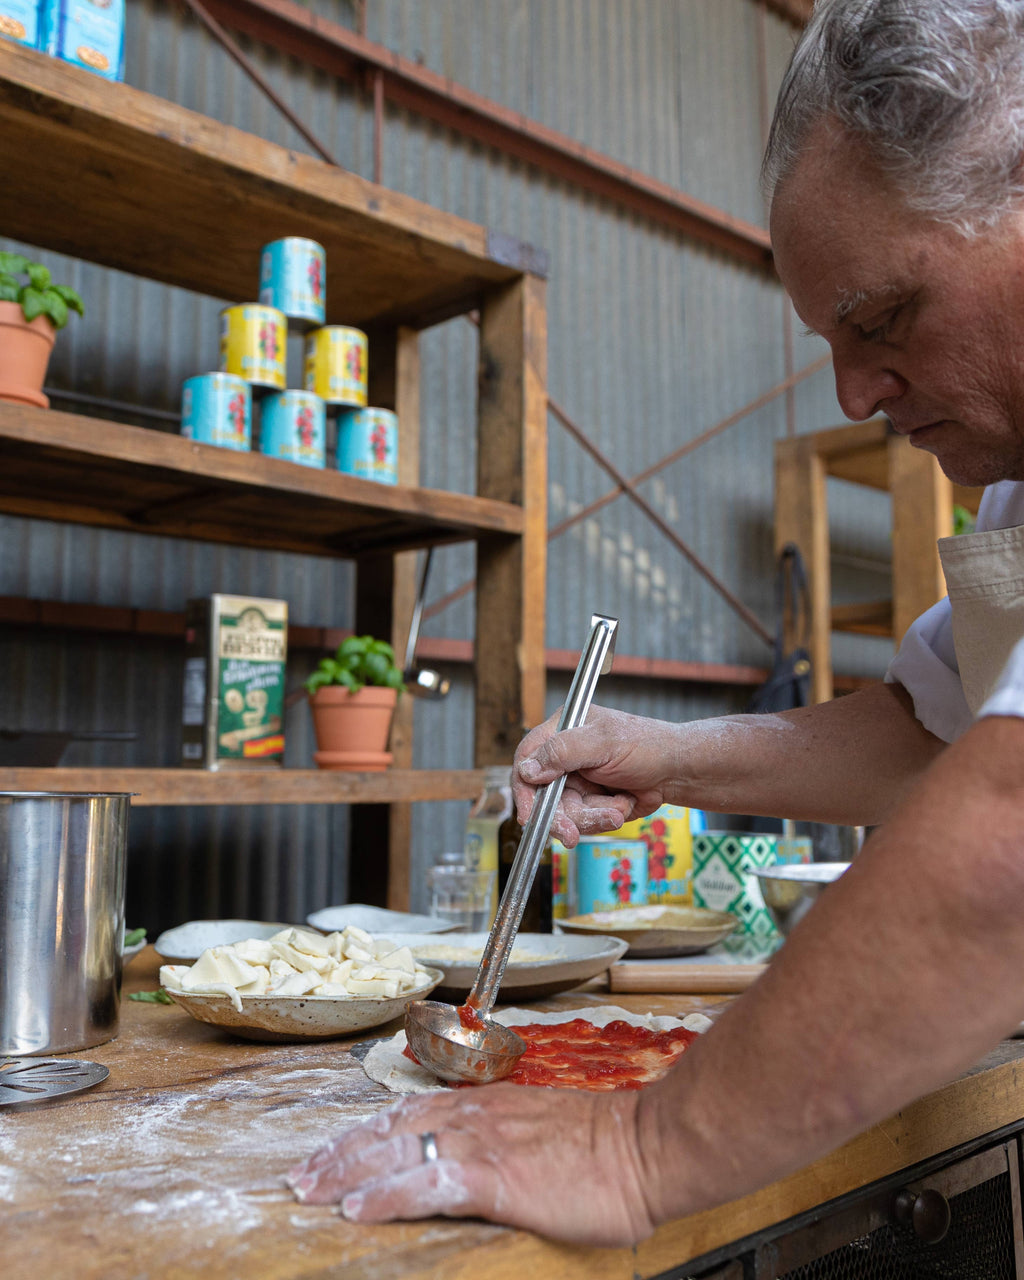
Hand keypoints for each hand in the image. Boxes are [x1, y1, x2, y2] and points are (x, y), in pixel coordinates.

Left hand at [287, 1084, 657, 1245]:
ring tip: (312, 1191)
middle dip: (341, 1152)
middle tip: (301, 1175)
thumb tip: (472, 1158)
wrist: (644, 1147)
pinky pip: (426, 1184)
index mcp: (484, 1105)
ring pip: (396, 1150)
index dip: (364, 1132)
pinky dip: (386, 1196)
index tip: (332, 1149)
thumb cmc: (602, 1146)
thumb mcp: (540, 1130)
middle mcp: (473, 1115)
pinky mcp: (494, 1177)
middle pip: (389, 1128)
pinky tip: (360, 1209)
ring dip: (347, 1171)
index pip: (407, 1112)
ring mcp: (481, 1143)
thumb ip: (501, 1136)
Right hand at [512, 705, 678, 845]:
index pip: (528, 758)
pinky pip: (584, 820)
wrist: (677, 771)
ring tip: (617, 809)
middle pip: (543, 795)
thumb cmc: (647, 745)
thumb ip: (563, 752)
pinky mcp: (591, 801)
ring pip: (565, 812)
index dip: (524, 789)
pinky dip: (604, 817)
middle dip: (561, 816)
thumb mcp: (603, 743)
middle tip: (571, 834)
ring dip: (591, 816)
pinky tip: (623, 803)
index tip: (529, 815)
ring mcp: (578, 780)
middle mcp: (565, 757)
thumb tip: (527, 769)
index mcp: (562, 730)